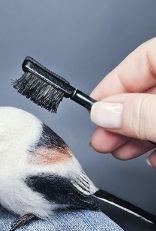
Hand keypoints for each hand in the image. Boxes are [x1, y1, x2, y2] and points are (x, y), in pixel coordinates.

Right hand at [90, 38, 155, 166]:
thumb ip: (140, 115)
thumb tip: (104, 113)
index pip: (142, 60)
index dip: (112, 86)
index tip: (94, 111)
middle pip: (146, 91)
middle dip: (121, 120)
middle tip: (102, 140)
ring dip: (136, 135)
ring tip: (121, 152)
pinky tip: (151, 157)